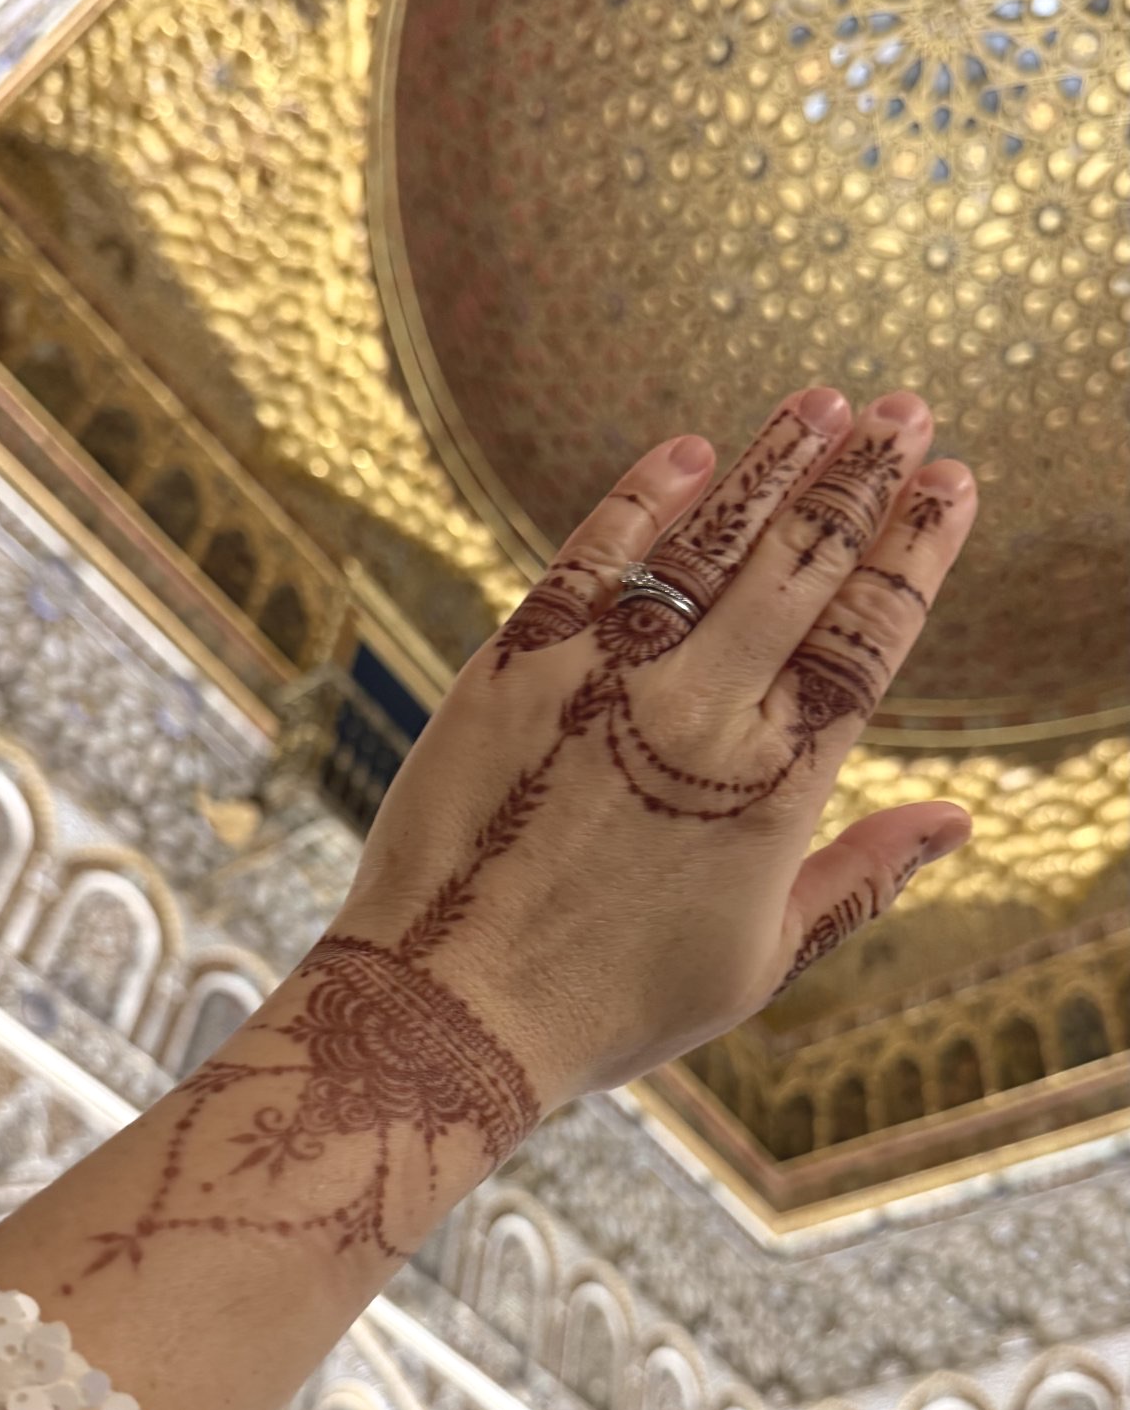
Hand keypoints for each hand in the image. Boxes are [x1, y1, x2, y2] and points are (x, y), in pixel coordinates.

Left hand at [334, 384, 975, 1111]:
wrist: (452, 1007)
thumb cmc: (611, 1002)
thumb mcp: (760, 962)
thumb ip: (861, 875)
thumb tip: (957, 820)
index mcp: (776, 786)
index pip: (869, 636)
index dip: (917, 551)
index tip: (953, 485)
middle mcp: (702, 713)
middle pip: (806, 565)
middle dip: (865, 477)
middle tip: (908, 412)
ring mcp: (607, 676)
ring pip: (712, 540)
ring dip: (774, 462)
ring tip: (824, 401)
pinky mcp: (518, 661)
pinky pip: (593, 555)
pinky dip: (643, 496)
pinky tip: (687, 451)